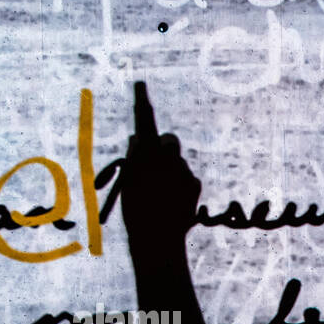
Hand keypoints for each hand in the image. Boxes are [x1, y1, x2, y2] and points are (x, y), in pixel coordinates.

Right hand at [120, 82, 200, 244]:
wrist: (157, 238)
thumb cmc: (136, 212)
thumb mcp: (129, 182)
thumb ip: (135, 158)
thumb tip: (138, 140)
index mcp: (144, 153)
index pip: (144, 120)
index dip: (142, 100)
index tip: (141, 85)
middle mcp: (165, 155)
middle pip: (169, 141)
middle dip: (164, 148)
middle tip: (155, 166)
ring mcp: (182, 168)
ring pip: (177, 162)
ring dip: (170, 172)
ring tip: (160, 196)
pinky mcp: (194, 182)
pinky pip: (186, 178)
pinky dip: (180, 188)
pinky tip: (172, 204)